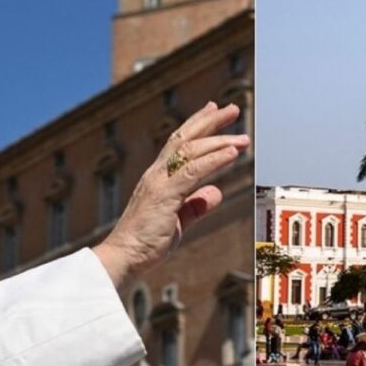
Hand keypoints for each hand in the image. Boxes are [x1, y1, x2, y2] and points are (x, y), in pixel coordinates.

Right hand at [94, 102, 248, 286]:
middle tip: (231, 108)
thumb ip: (196, 206)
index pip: (178, 143)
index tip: (213, 110)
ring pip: (191, 150)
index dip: (197, 125)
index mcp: (158, 178)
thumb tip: (216, 192)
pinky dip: (214, 159)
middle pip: (184, 138)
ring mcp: (159, 182)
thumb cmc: (146, 242)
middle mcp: (157, 174)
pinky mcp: (165, 195)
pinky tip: (232, 153)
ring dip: (218, 140)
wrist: (124, 257)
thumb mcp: (178, 221)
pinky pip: (193, 171)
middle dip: (209, 121)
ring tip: (242, 137)